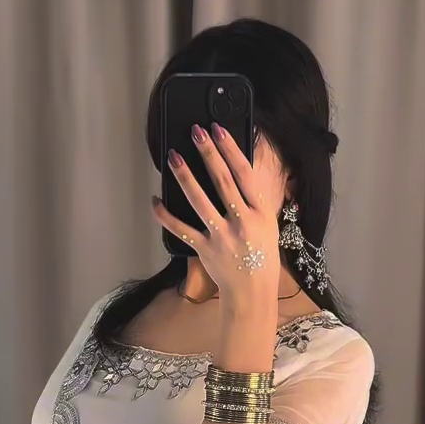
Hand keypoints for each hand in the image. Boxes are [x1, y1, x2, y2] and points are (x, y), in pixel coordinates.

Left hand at [151, 122, 280, 299]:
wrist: (252, 293)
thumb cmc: (262, 258)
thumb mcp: (268, 225)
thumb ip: (253, 201)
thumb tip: (237, 171)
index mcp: (260, 212)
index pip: (244, 174)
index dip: (230, 149)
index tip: (218, 130)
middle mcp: (242, 222)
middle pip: (222, 181)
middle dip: (207, 153)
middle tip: (195, 132)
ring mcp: (222, 236)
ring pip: (199, 201)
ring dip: (185, 177)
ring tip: (173, 157)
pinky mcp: (204, 249)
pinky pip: (181, 230)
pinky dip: (166, 216)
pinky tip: (156, 201)